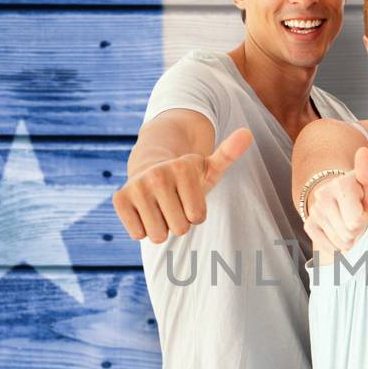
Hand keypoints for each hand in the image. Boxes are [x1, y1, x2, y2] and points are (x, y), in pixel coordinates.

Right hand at [113, 128, 252, 242]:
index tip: (190, 197)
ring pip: (158, 235)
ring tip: (160, 207)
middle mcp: (157, 174)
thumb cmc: (187, 177)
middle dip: (179, 222)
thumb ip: (229, 153)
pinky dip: (142, 229)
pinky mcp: (120, 199)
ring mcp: (136, 186)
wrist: (150, 169)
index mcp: (182, 167)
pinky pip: (138, 234)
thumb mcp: (209, 167)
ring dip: (161, 227)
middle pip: (179, 228)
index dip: (196, 214)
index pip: (198, 218)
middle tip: (174, 203)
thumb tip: (247, 133)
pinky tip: (144, 211)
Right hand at [303, 146, 367, 253]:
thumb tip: (362, 152)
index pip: (356, 222)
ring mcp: (314, 211)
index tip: (364, 206)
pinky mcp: (309, 224)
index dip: (365, 217)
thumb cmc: (364, 192)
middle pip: (349, 234)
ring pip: (341, 243)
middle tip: (357, 213)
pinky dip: (339, 244)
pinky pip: (329, 247)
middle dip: (358, 228)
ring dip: (350, 237)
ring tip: (349, 220)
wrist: (345, 195)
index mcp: (340, 184)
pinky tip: (341, 230)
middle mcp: (322, 196)